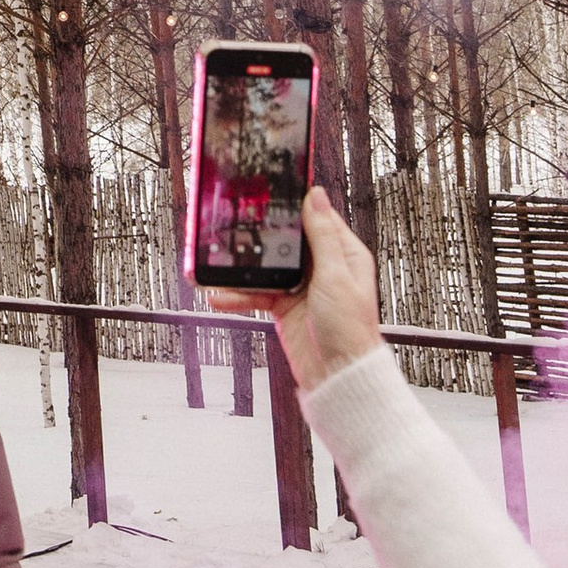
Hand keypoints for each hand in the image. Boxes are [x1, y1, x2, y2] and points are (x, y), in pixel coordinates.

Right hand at [201, 186, 382, 393]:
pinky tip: (221, 296)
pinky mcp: (284, 306)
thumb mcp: (336, 276)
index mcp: (343, 255)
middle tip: (235, 222)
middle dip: (261, 236)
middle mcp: (322, 268)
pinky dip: (238, 295)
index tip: (271, 190)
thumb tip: (317, 196)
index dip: (295, 204)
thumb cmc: (351, 331)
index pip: (317, 218)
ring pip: (265, 268)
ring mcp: (301, 287)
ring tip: (217, 267)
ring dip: (242, 270)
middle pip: (286, 241)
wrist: (339, 377)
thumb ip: (322, 236)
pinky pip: (256, 294)